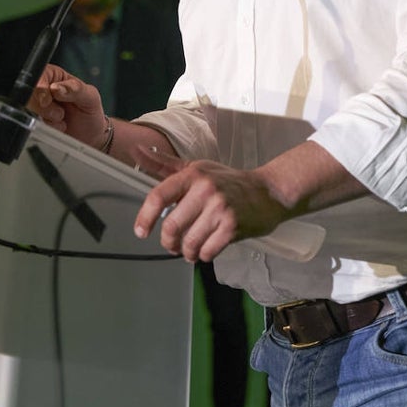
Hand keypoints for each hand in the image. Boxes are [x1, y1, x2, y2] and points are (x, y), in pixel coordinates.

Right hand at [28, 64, 108, 148]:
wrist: (90, 135)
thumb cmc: (90, 111)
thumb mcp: (90, 97)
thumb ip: (76, 89)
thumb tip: (56, 87)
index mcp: (56, 77)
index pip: (41, 75)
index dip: (40, 88)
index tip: (46, 101)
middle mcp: (44, 89)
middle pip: (30, 93)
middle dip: (44, 107)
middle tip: (60, 114)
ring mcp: (38, 106)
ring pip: (29, 110)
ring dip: (46, 118)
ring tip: (62, 119)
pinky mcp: (36, 121)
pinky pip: (32, 124)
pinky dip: (46, 128)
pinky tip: (58, 127)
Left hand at [132, 149, 287, 262]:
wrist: (268, 192)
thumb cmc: (228, 181)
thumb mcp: (197, 167)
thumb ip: (166, 164)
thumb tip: (138, 151)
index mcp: (193, 174)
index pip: (159, 196)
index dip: (144, 217)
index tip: (141, 231)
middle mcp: (205, 190)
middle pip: (171, 227)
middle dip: (169, 242)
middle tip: (172, 244)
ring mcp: (220, 209)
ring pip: (189, 243)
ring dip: (187, 252)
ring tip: (191, 250)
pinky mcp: (232, 227)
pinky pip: (207, 251)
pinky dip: (203, 255)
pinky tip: (207, 249)